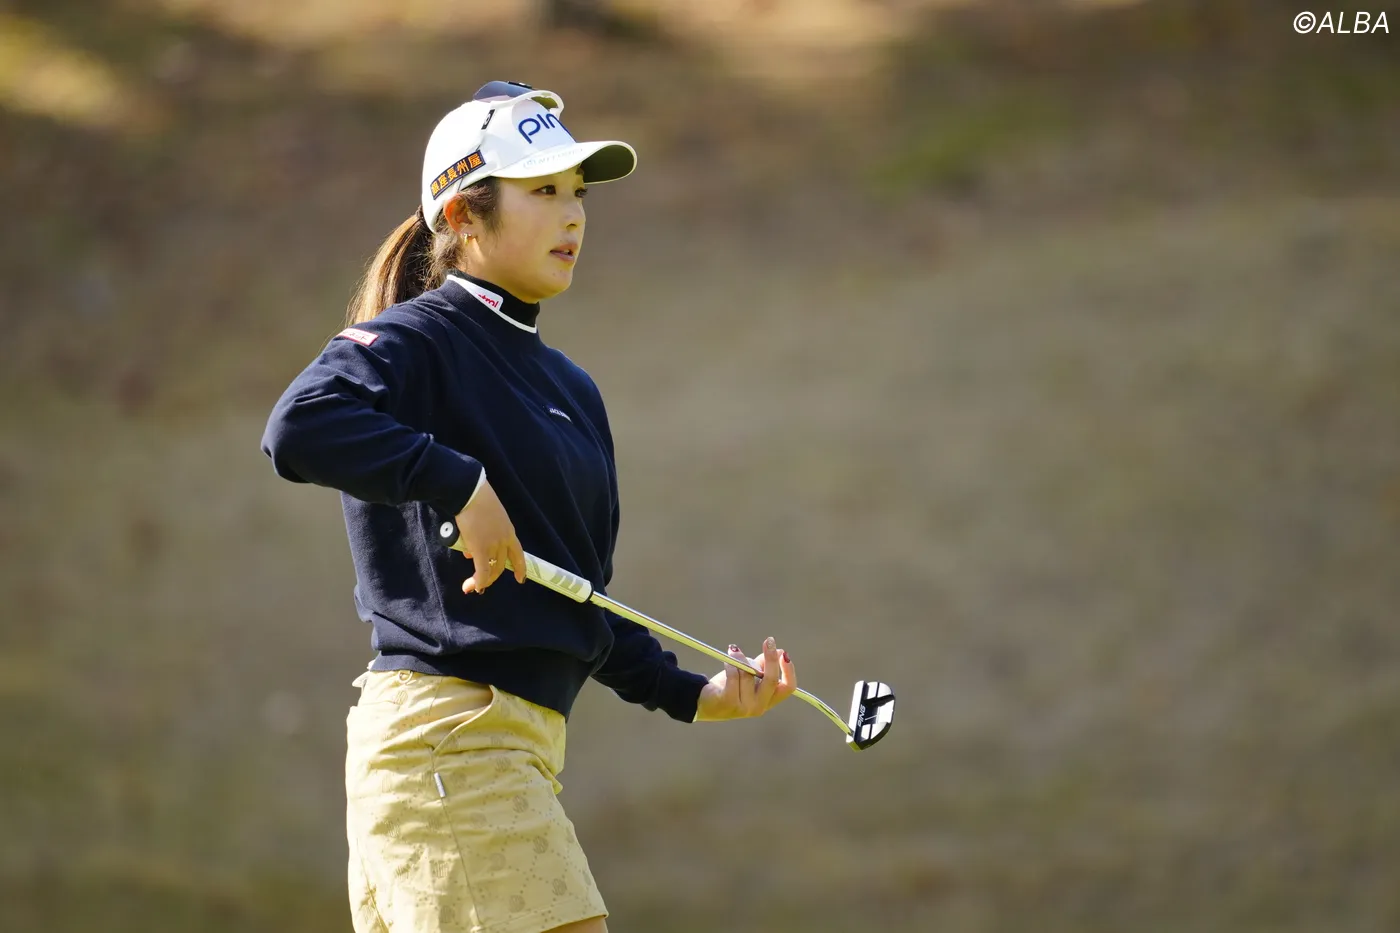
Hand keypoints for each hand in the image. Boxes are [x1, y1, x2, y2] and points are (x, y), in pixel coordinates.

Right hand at [453, 478, 525, 593]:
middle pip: (502, 565)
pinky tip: (471, 587)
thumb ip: (483, 535)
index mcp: (509, 531)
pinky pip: (482, 571)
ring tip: (471, 585)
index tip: (521, 578)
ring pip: (491, 570)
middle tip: (482, 581)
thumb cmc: (477, 501)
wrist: (471, 494)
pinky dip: (477, 581)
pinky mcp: (481, 549)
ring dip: (482, 580)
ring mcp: (494, 545)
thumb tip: (470, 551)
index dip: (520, 567)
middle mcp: (504, 540)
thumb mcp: (488, 519)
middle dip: (492, 576)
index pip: (518, 553)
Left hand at [694, 637, 796, 721]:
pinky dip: (730, 664)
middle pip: (772, 680)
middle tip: (768, 641)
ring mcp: (744, 708)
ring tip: (733, 652)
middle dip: (771, 658)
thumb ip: (763, 666)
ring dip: (741, 658)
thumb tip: (781, 651)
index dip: (789, 670)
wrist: (703, 703)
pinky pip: (734, 675)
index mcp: (767, 701)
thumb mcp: (749, 676)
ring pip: (749, 674)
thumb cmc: (728, 687)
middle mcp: (759, 707)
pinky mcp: (728, 702)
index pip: (788, 688)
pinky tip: (726, 660)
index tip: (784, 653)